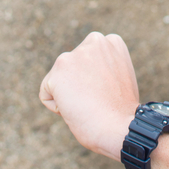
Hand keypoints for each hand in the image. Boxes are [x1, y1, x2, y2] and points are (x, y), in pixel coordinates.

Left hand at [39, 32, 140, 160]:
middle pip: (72, 68)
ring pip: (59, 80)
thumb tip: (83, 73)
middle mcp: (93, 41)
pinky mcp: (57, 74)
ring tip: (89, 104)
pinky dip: (58, 108)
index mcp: (111, 42)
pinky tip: (76, 109)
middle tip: (99, 99)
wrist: (120, 127)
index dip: (97, 81)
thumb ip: (102, 67)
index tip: (110, 92)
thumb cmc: (122, 112)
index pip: (88, 61)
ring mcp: (72, 56)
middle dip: (81, 85)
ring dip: (70, 96)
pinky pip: (47, 95)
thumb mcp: (119, 77)